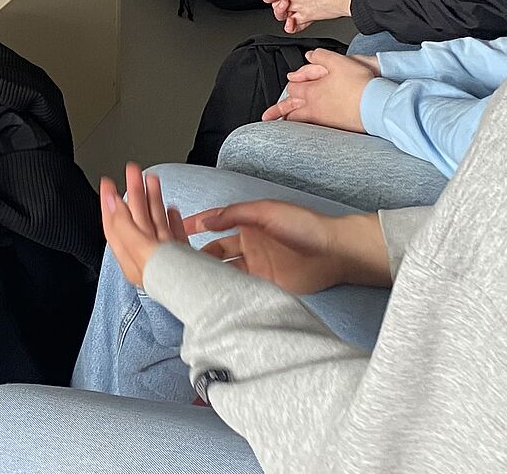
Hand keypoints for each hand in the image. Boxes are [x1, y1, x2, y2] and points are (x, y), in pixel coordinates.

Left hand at [99, 163, 187, 289]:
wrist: (206, 295)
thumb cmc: (171, 278)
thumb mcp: (141, 248)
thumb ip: (125, 225)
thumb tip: (111, 201)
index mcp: (132, 257)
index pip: (115, 225)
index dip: (110, 203)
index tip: (108, 182)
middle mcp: (146, 257)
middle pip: (136, 219)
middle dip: (134, 192)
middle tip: (132, 170)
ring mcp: (166, 257)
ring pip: (155, 223)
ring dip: (152, 199)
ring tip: (152, 179)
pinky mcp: (184, 258)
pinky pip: (174, 234)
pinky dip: (171, 219)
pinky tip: (170, 209)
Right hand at [185, 201, 390, 293]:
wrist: (333, 252)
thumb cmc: (304, 225)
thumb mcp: (267, 212)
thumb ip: (236, 214)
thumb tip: (206, 219)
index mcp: (247, 224)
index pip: (214, 225)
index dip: (194, 227)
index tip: (173, 230)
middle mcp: (248, 246)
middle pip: (214, 251)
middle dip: (195, 255)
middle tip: (174, 263)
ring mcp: (255, 267)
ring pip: (223, 271)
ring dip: (208, 275)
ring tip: (187, 281)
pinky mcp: (264, 286)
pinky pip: (239, 288)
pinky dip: (225, 290)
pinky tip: (211, 295)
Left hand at [262, 49, 379, 131]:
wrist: (376, 105)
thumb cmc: (359, 84)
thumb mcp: (338, 61)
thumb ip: (319, 56)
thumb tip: (307, 56)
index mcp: (312, 91)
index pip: (293, 88)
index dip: (292, 83)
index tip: (293, 82)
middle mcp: (314, 108)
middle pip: (290, 109)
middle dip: (278, 111)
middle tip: (267, 116)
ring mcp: (323, 120)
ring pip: (299, 121)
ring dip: (288, 121)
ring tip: (281, 125)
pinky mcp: (334, 128)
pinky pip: (312, 129)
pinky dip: (304, 128)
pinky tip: (306, 129)